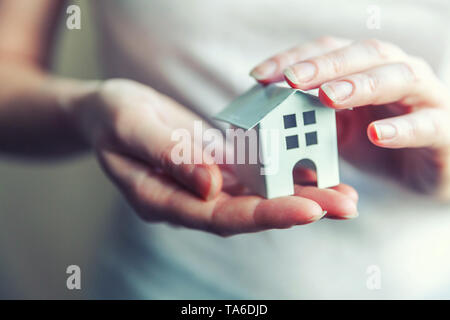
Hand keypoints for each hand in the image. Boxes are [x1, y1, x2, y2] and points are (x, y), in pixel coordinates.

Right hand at [67, 79, 357, 235]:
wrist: (111, 110)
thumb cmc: (111, 117)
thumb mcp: (129, 126)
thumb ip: (166, 154)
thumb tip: (210, 185)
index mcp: (164, 201)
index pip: (220, 216)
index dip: (266, 214)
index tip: (309, 209)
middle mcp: (191, 199)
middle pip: (250, 211)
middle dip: (298, 209)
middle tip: (346, 206)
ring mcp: (207, 183)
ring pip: (258, 194)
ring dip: (302, 194)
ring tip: (346, 195)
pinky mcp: (218, 164)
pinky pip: (255, 171)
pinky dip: (285, 171)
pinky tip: (317, 169)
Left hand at [250, 36, 449, 198]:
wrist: (424, 172)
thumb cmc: (376, 141)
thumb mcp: (335, 128)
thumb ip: (309, 114)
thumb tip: (263, 108)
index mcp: (366, 68)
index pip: (328, 50)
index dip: (293, 58)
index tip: (258, 76)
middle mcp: (396, 71)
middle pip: (362, 54)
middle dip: (324, 65)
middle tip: (292, 79)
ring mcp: (424, 97)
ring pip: (398, 78)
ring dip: (361, 84)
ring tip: (329, 97)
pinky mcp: (444, 128)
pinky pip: (427, 124)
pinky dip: (401, 129)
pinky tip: (375, 134)